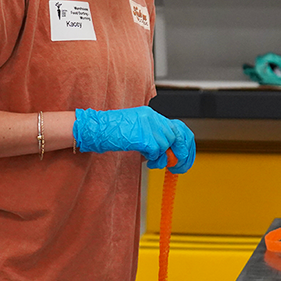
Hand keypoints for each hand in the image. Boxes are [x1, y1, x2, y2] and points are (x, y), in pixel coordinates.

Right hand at [73, 107, 194, 172]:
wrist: (96, 129)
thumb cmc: (113, 132)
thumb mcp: (137, 131)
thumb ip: (153, 138)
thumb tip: (169, 155)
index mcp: (151, 115)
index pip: (178, 127)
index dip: (184, 143)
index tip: (185, 156)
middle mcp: (152, 118)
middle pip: (176, 136)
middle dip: (179, 153)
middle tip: (176, 166)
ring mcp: (148, 126)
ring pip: (166, 145)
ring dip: (160, 156)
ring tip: (151, 160)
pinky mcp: (142, 136)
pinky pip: (155, 151)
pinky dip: (152, 158)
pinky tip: (144, 157)